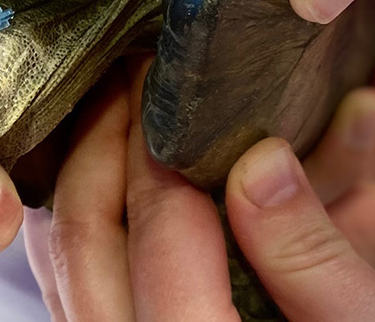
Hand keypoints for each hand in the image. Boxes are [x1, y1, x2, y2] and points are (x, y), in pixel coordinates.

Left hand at [25, 61, 374, 319]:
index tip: (165, 79)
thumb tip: (256, 160)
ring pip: (63, 267)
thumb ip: (311, 259)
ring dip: (80, 185)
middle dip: (101, 147)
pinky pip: (73, 295)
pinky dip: (81, 234)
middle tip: (127, 81)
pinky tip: (109, 190)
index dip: (158, 144)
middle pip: (84, 240)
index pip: (159, 229)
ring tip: (114, 119)